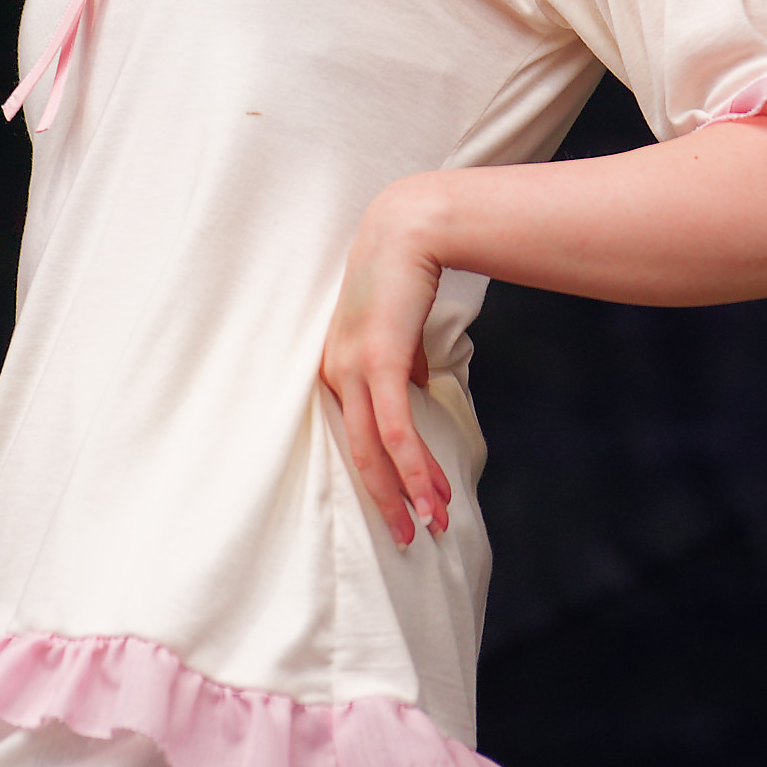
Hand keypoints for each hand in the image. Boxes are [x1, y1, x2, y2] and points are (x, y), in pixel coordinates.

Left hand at [320, 176, 454, 549]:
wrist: (409, 229)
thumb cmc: (403, 275)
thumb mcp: (398, 329)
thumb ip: (402, 363)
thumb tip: (416, 387)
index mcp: (336, 369)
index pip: (354, 437)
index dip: (377, 477)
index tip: (400, 507)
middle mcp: (335, 374)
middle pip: (358, 455)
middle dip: (386, 501)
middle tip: (407, 538)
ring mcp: (353, 369)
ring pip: (376, 451)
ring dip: (407, 492)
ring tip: (431, 524)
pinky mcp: (378, 362)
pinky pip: (395, 428)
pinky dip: (413, 466)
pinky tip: (431, 492)